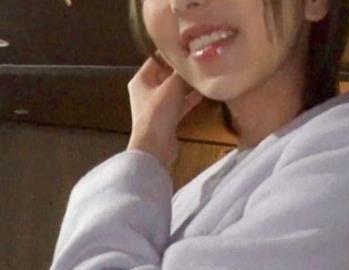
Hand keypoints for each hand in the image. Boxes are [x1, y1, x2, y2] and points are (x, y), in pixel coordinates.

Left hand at [126, 55, 203, 170]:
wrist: (155, 147)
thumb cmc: (158, 112)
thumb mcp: (171, 86)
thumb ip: (182, 72)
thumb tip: (193, 57)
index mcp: (141, 80)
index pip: (156, 59)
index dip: (171, 52)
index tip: (190, 44)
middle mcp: (146, 90)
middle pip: (166, 74)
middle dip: (183, 68)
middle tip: (202, 57)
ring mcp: (157, 105)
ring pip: (175, 89)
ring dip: (189, 84)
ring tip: (207, 72)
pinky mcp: (167, 118)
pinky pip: (181, 103)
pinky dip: (191, 98)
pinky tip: (206, 91)